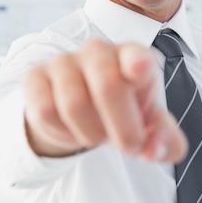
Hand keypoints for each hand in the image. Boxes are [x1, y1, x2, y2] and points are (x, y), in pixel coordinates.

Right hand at [23, 39, 187, 162]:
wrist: (79, 112)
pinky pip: (45, 111)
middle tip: (129, 146)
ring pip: (74, 104)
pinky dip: (62, 131)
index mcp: (132, 56)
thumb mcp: (150, 127)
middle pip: (108, 86)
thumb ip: (165, 141)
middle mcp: (98, 52)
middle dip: (122, 127)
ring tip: (98, 134)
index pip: (136, 54)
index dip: (137, 62)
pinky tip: (71, 128)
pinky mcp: (36, 77)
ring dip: (91, 133)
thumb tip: (153, 150)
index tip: (139, 71)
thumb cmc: (122, 111)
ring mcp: (64, 61)